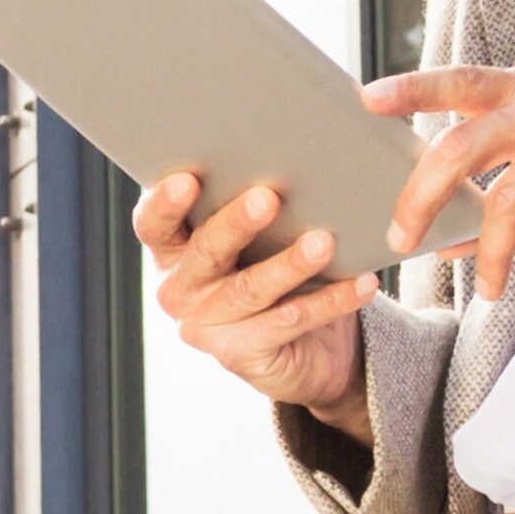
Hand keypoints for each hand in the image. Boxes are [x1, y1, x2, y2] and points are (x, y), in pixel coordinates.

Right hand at [131, 172, 374, 432]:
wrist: (306, 348)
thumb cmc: (275, 266)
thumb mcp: (259, 236)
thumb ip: (254, 206)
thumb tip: (291, 158)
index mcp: (172, 250)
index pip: (153, 224)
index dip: (165, 204)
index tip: (188, 180)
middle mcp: (179, 289)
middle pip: (204, 253)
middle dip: (235, 224)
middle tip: (268, 198)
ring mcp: (204, 326)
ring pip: (249, 289)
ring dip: (290, 264)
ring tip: (324, 242)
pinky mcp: (239, 354)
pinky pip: (288, 322)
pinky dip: (329, 301)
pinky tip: (360, 282)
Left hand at [366, 67, 514, 303]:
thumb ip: (510, 176)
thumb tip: (446, 230)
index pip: (461, 81)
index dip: (411, 89)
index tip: (365, 98)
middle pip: (458, 149)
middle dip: (419, 200)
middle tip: (402, 241)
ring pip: (504, 204)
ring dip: (489, 256)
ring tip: (488, 289)